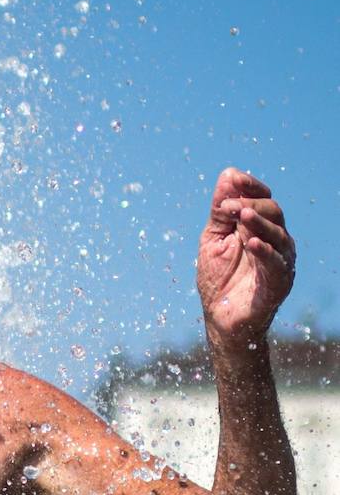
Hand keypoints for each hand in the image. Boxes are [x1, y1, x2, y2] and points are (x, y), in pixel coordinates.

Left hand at [197, 168, 295, 349]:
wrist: (221, 318)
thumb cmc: (218, 278)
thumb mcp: (213, 238)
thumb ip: (220, 211)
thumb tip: (228, 176)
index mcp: (259, 228)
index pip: (262, 198)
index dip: (249, 187)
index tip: (232, 180)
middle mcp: (274, 240)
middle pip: (272, 211)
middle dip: (250, 203)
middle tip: (228, 206)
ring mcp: (279, 260)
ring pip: (278, 234)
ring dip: (259, 222)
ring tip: (242, 215)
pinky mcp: (278, 282)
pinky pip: (277, 264)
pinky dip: (265, 252)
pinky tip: (252, 243)